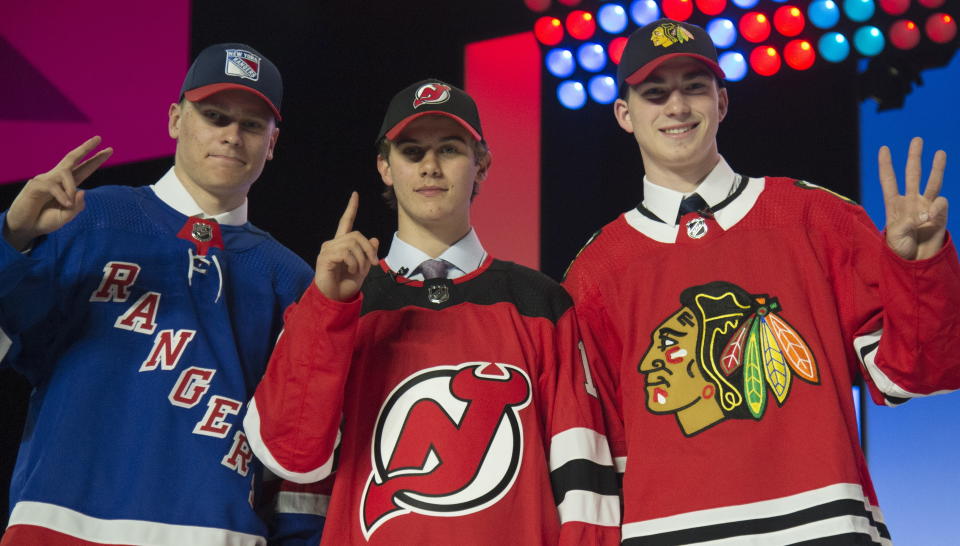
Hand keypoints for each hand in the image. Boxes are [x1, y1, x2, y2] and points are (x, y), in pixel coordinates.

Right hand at [3, 136, 112, 250]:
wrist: (25, 228)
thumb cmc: (45, 221)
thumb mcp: (66, 217)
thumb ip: (77, 207)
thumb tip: (82, 190)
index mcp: (67, 185)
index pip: (83, 169)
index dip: (95, 160)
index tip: (109, 149)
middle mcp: (56, 178)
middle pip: (72, 158)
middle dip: (86, 148)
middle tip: (98, 138)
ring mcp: (45, 179)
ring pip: (65, 173)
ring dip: (70, 187)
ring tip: (69, 204)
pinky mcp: (35, 185)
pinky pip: (53, 186)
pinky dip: (63, 196)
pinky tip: (65, 205)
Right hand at [314, 192, 379, 300]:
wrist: (336, 299)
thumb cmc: (346, 284)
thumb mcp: (363, 268)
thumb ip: (368, 254)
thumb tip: (375, 239)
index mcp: (342, 244)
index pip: (346, 222)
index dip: (351, 208)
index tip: (355, 195)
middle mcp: (333, 244)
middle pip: (356, 235)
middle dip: (369, 249)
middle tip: (372, 263)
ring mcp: (327, 250)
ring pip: (352, 244)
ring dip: (361, 259)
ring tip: (358, 270)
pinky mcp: (324, 258)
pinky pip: (345, 253)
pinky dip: (353, 263)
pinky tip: (350, 270)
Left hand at [879, 137, 947, 260]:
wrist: (915, 262)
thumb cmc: (899, 250)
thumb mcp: (895, 237)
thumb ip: (907, 223)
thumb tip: (926, 213)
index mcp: (893, 204)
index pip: (888, 181)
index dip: (886, 165)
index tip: (884, 149)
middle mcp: (910, 201)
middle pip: (912, 174)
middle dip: (914, 157)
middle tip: (917, 139)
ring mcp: (926, 206)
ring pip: (932, 182)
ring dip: (936, 167)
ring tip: (940, 152)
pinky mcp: (939, 214)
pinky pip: (940, 205)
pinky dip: (937, 209)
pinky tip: (930, 218)